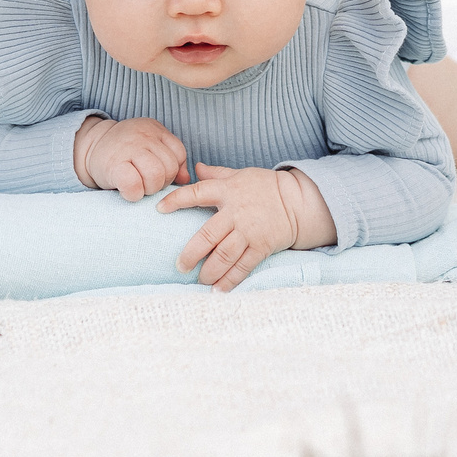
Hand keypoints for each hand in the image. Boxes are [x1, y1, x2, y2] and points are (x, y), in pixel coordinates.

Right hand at [74, 115, 191, 199]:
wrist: (89, 147)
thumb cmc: (124, 151)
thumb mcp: (149, 148)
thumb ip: (170, 159)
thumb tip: (185, 179)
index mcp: (155, 129)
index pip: (179, 153)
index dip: (172, 170)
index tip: (157, 174)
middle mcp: (143, 135)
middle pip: (169, 167)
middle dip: (161, 182)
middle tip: (145, 182)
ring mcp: (128, 148)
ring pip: (156, 176)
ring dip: (149, 189)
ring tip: (138, 186)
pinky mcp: (114, 165)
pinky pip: (134, 185)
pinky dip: (134, 194)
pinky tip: (127, 191)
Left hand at [158, 164, 332, 289]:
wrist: (297, 201)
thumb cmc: (264, 186)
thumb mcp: (240, 174)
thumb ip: (216, 174)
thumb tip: (195, 167)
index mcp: (227, 191)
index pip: (197, 193)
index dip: (176, 200)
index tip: (159, 209)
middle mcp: (236, 213)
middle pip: (208, 235)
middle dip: (191, 253)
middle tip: (180, 266)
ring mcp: (249, 232)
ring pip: (224, 255)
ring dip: (209, 271)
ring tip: (199, 280)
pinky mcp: (261, 247)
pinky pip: (243, 267)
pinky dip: (230, 280)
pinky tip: (218, 290)